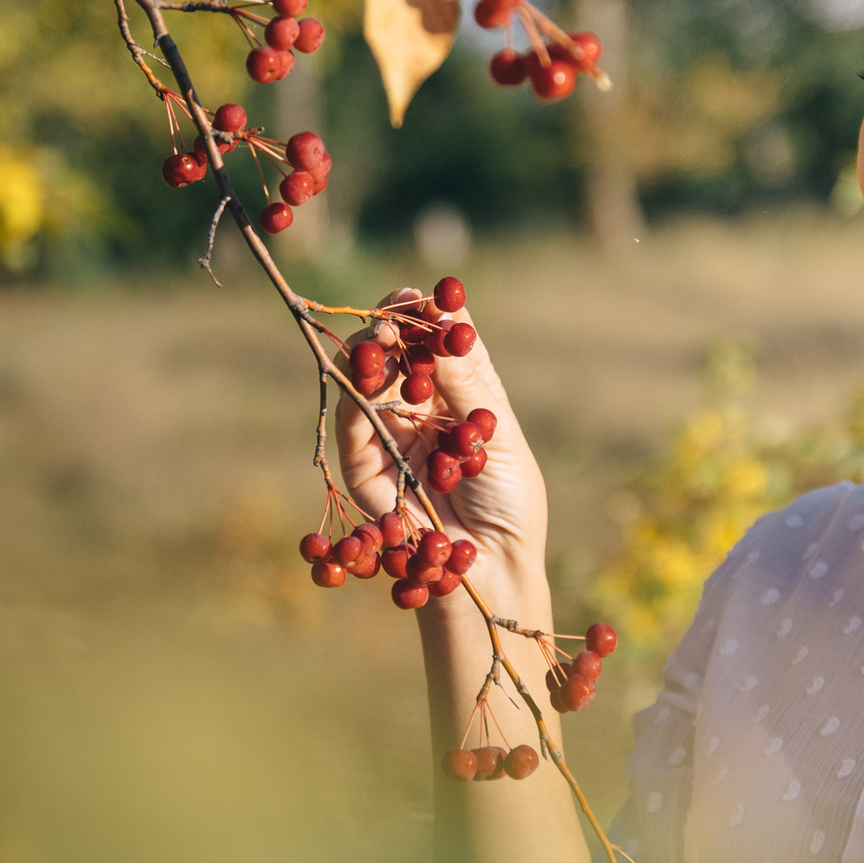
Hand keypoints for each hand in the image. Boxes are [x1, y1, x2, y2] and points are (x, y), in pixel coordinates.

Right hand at [333, 287, 547, 595]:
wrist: (493, 568)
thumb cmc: (511, 503)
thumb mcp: (497, 435)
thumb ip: (465, 383)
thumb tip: (444, 321)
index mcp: (458, 398)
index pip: (433, 346)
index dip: (424, 318)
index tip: (418, 295)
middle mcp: (419, 413)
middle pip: (395, 357)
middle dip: (392, 330)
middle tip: (394, 313)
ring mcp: (389, 439)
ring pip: (367, 384)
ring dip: (371, 354)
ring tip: (382, 335)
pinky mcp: (365, 470)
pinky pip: (352, 425)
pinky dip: (356, 395)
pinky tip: (368, 373)